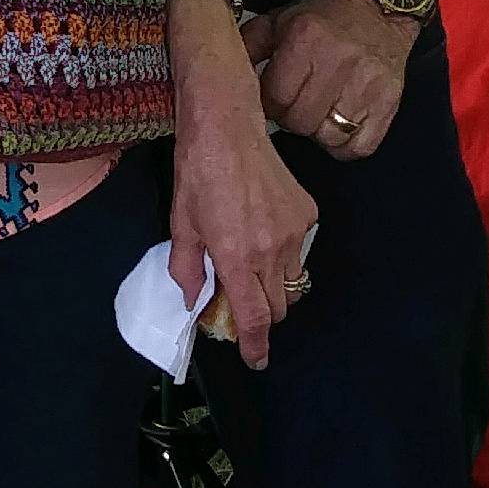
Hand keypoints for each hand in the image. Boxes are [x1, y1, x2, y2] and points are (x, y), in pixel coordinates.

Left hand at [170, 86, 319, 371]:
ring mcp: (294, 232)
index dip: (255, 345)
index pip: (255, 318)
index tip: (255, 360)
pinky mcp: (308, 214)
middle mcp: (271, 251)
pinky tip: (264, 228)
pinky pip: (301, 248)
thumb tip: (193, 300)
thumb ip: (187, 268)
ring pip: (293, 280)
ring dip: (275, 284)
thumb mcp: (180, 223)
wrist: (227, 127)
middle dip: (263, 312)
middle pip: (279, 306)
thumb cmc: (196, 174)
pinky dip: (284, 251)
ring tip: (252, 262)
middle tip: (241, 297)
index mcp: (236, 258)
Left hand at [245, 0, 417, 159]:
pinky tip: (337, 125)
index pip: (276, 97)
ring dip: (316, 131)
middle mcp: (338, 62)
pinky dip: (344, 144)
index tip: (270, 98)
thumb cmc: (321, 18)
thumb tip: (222, 73)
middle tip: (293, 105)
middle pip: (301, 120)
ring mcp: (367, 85)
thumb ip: (247, 44)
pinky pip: (359, 146)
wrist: (378, 8)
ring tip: (315, 113)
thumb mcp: (277, 20)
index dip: (268, 104)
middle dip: (290, 118)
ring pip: (328, 136)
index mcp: (304, 38)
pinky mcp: (389, 103)